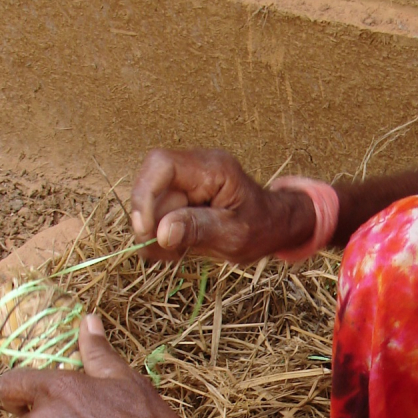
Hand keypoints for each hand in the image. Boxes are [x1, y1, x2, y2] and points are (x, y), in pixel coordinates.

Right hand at [130, 148, 314, 261]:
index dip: (145, 195)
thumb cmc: (261, 228)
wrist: (273, 225)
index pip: (161, 165)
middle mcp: (195, 166)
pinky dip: (160, 233)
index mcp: (213, 168)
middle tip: (164, 252)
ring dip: (155, 232)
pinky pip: (157, 211)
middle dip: (150, 222)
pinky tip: (177, 246)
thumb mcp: (233, 234)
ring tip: (177, 252)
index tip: (147, 231)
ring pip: (150, 202)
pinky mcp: (181, 194)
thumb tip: (161, 232)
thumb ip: (198, 229)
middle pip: (151, 186)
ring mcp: (187, 179)